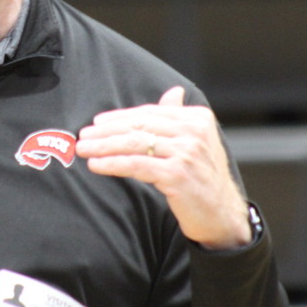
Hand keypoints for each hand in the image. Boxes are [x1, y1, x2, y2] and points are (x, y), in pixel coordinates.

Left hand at [75, 86, 251, 249]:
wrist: (222, 215)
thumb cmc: (203, 178)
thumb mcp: (197, 142)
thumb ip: (180, 117)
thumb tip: (173, 91)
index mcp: (198, 118)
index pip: (150, 113)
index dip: (120, 116)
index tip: (97, 122)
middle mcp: (194, 132)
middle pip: (139, 126)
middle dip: (106, 131)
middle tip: (83, 135)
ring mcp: (187, 152)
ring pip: (134, 144)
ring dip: (103, 146)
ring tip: (83, 149)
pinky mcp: (177, 174)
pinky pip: (136, 165)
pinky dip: (112, 163)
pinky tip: (96, 165)